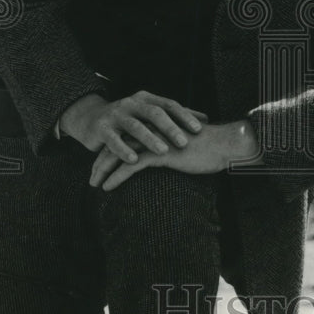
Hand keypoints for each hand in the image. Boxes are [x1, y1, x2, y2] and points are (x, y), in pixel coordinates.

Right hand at [61, 90, 208, 160]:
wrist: (91, 119)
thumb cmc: (129, 119)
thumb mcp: (151, 114)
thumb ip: (176, 116)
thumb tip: (206, 117)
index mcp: (146, 99)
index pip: (169, 105)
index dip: (185, 116)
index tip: (200, 128)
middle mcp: (132, 104)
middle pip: (154, 113)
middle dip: (170, 128)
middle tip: (185, 142)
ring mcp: (116, 115)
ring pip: (135, 127)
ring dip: (150, 139)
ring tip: (164, 152)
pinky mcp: (101, 129)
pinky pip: (113, 140)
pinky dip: (124, 150)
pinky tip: (134, 160)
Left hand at [89, 119, 262, 190]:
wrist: (223, 145)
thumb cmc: (207, 149)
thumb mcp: (183, 147)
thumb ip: (170, 148)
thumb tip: (163, 158)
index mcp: (153, 127)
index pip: (124, 137)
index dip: (111, 151)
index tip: (101, 166)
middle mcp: (150, 130)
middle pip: (116, 144)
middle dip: (100, 160)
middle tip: (91, 176)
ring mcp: (154, 141)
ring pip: (119, 154)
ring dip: (103, 169)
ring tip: (93, 184)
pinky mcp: (159, 153)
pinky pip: (131, 165)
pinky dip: (116, 177)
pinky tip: (106, 187)